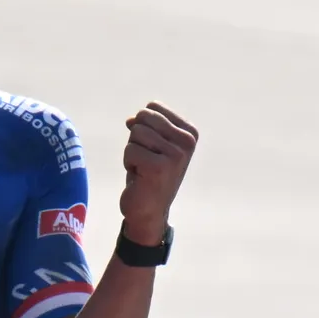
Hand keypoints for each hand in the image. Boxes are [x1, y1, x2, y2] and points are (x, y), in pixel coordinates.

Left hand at [114, 101, 197, 237]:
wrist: (148, 210)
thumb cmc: (147, 173)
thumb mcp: (149, 143)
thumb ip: (144, 125)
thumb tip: (130, 120)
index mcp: (190, 132)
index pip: (152, 107)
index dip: (143, 127)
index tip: (152, 148)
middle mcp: (187, 142)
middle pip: (143, 117)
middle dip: (136, 138)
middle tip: (146, 159)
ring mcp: (176, 154)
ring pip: (135, 133)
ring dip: (132, 152)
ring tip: (144, 168)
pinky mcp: (160, 167)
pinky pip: (130, 150)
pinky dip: (129, 164)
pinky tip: (141, 177)